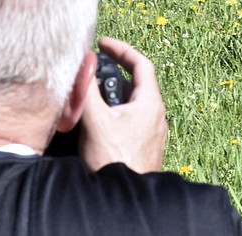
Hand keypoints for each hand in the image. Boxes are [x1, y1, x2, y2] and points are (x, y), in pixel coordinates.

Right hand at [77, 37, 167, 172]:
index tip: (103, 44)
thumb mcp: (96, 120)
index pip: (141, 63)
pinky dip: (115, 114)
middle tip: (93, 75)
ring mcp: (152, 132)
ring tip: (91, 102)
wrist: (124, 197)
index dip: (122, 49)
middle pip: (135, 83)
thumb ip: (89, 90)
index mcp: (151, 103)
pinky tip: (98, 125)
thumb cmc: (114, 160)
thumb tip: (84, 65)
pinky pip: (131, 120)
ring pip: (132, 104)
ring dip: (112, 98)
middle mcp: (156, 115)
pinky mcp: (144, 146)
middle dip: (112, 76)